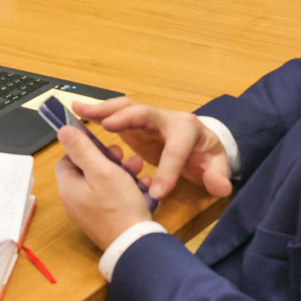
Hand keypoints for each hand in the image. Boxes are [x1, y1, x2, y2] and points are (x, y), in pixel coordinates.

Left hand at [54, 124, 154, 249]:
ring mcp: (89, 212)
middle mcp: (75, 201)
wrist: (135, 245)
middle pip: (86, 170)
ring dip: (120, 171)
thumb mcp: (102, 171)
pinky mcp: (104, 220)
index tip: (101, 143)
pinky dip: (125, 188)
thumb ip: (82, 149)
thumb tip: (63, 131)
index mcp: (69, 187)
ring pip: (102, 183)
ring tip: (138, 167)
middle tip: (122, 155)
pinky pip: (111, 197)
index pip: (67, 159)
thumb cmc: (119, 207)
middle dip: (106, 159)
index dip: (83, 147)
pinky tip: (142, 185)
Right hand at [73, 97, 233, 199]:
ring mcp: (149, 118)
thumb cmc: (206, 156)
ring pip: (126, 108)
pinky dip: (98, 112)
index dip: (168, 170)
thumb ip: (218, 176)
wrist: (200, 144)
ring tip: (82, 111)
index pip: (177, 148)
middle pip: (145, 112)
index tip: (158, 192)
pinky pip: (116, 114)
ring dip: (105, 109)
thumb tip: (221, 186)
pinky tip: (79, 111)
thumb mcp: (217, 167)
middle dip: (127, 118)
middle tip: (107, 126)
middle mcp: (166, 118)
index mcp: (188, 130)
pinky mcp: (135, 123)